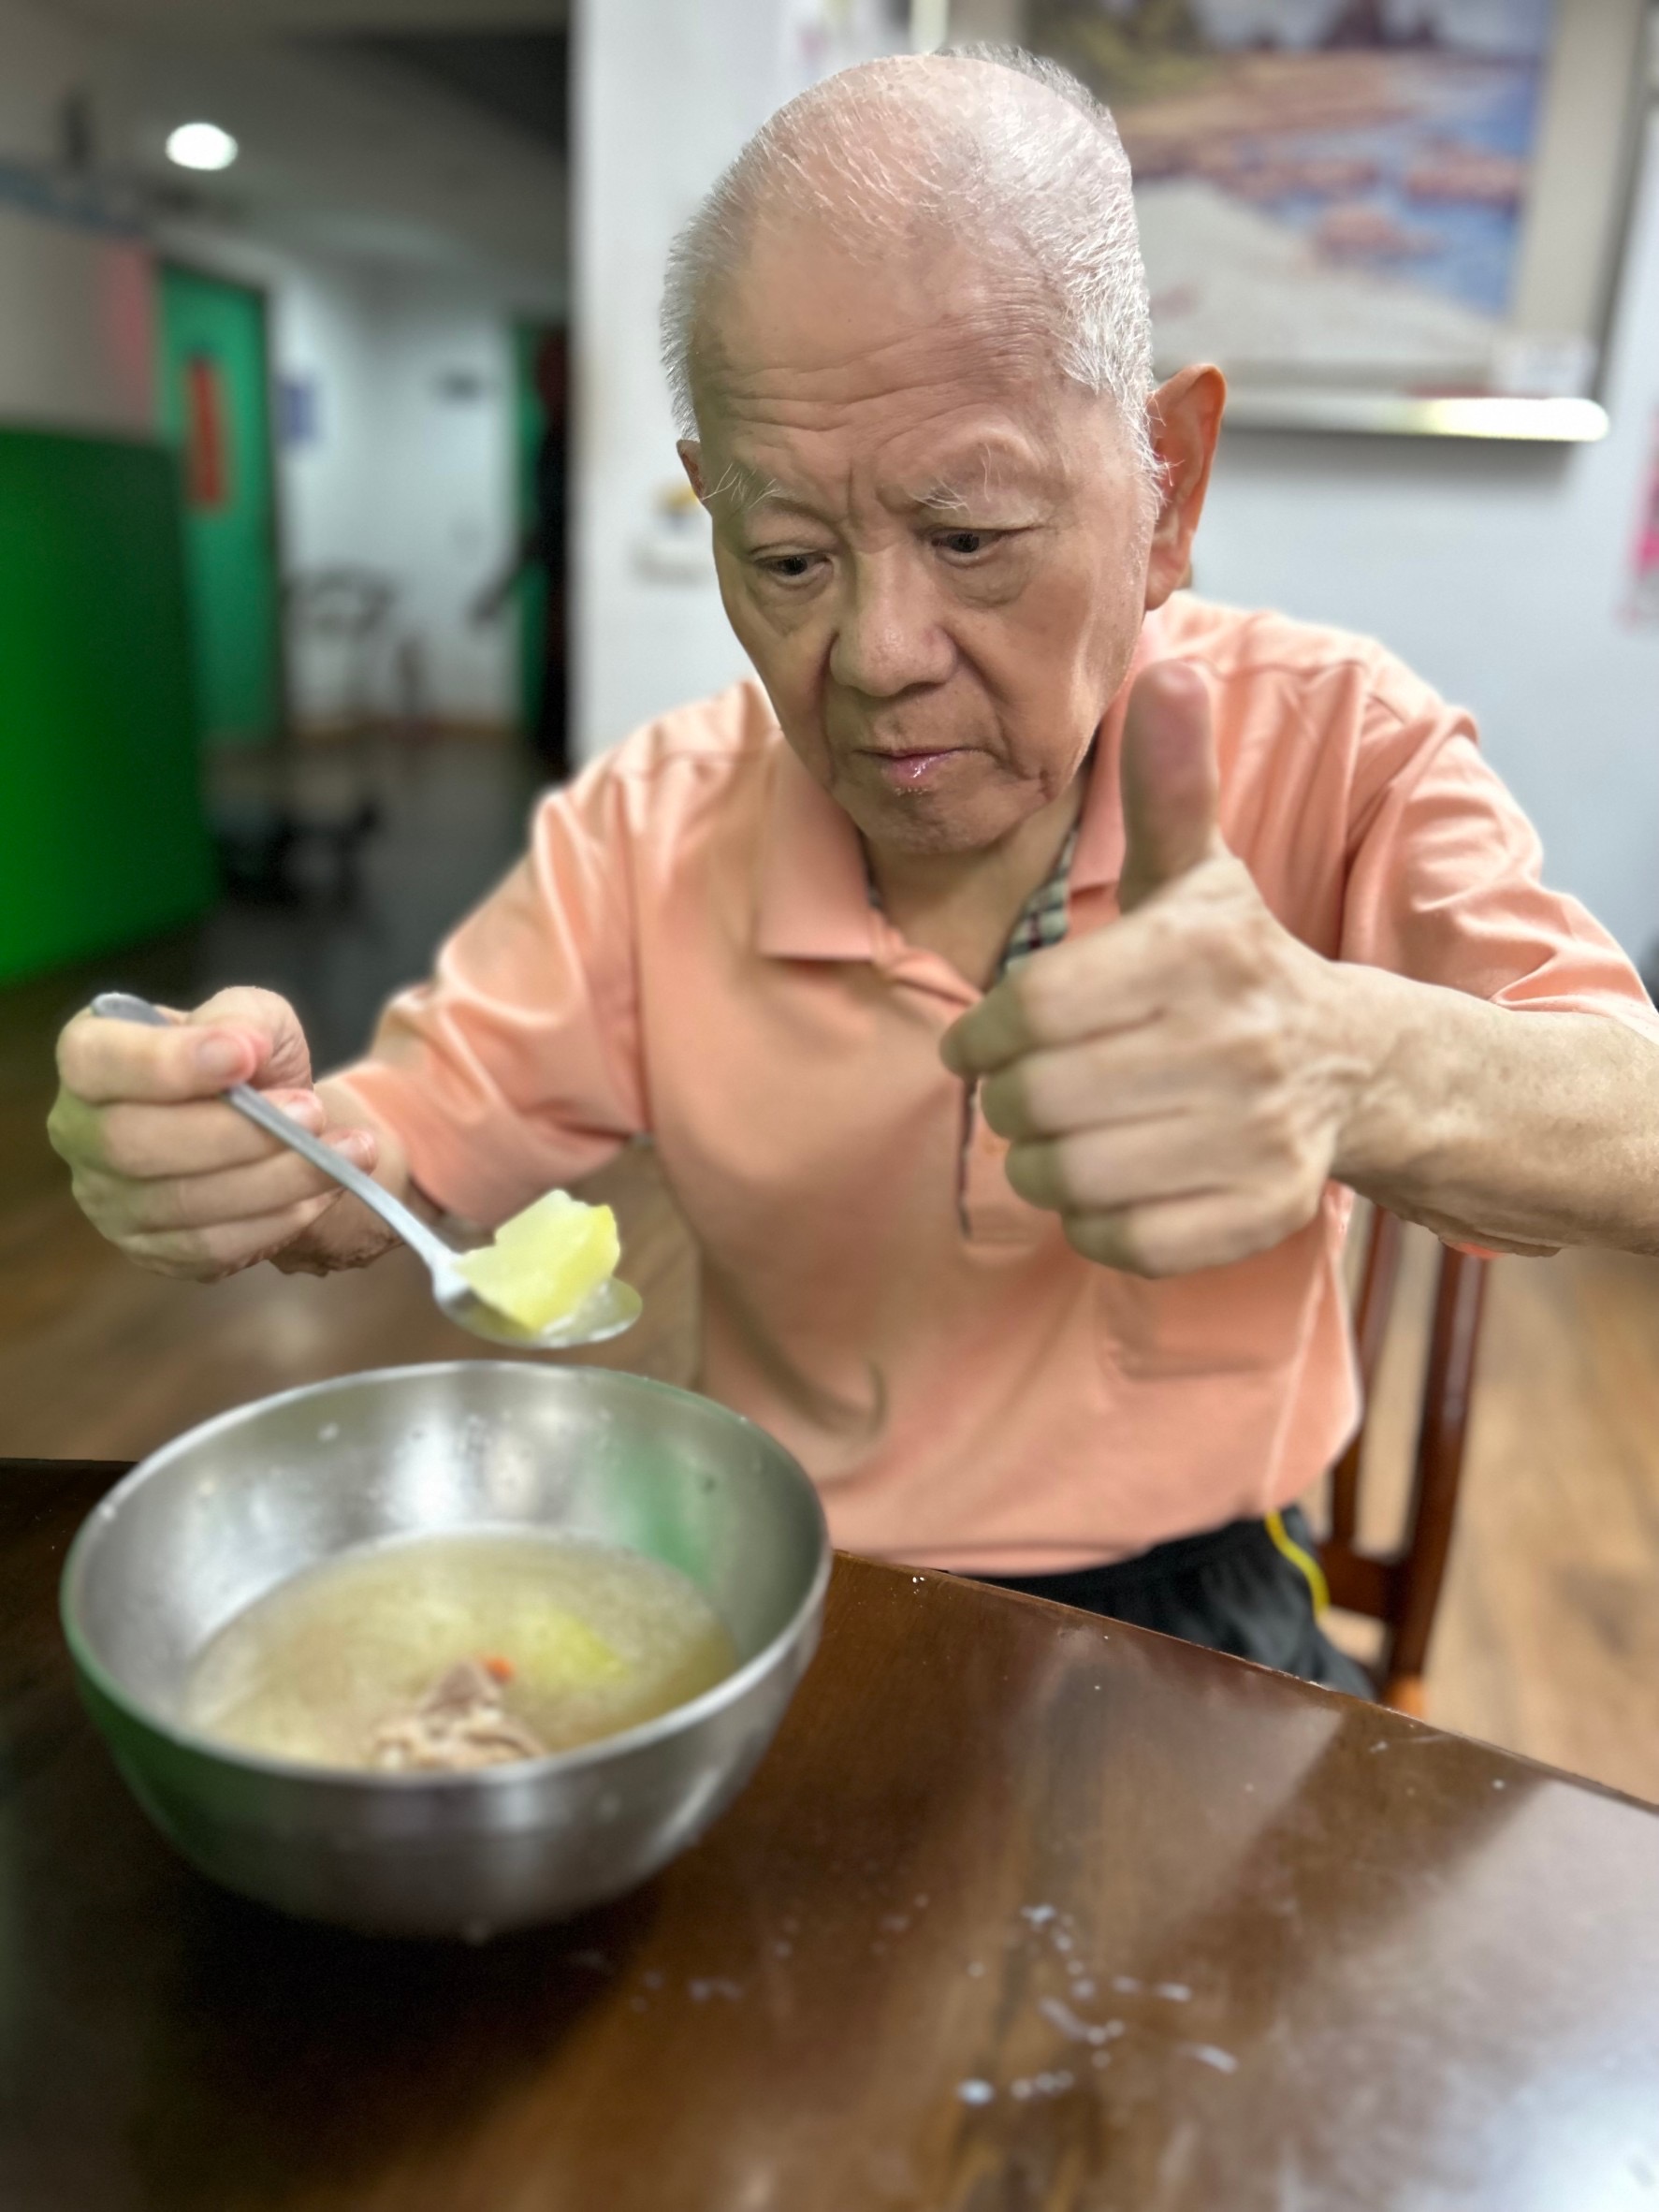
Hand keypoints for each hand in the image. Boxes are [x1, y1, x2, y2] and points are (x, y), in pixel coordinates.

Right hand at [49, 987, 379, 1280]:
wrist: (274, 1126)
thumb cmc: (248, 1062)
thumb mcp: (252, 1018)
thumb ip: (242, 1018)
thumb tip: (243, 1044)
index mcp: (89, 1059)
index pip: (95, 1062)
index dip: (165, 1064)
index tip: (243, 1056)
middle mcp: (80, 1133)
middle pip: (134, 1144)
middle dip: (235, 1133)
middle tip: (312, 1112)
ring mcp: (109, 1201)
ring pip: (182, 1204)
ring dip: (276, 1179)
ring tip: (349, 1152)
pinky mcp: (151, 1250)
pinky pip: (211, 1248)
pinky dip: (276, 1221)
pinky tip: (323, 1191)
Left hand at [942, 664, 1366, 1276]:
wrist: (1358, 1066)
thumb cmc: (1235, 963)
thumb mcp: (1198, 872)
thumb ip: (1166, 782)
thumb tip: (1169, 667)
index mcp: (1197, 953)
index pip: (1028, 1010)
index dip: (982, 1032)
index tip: (980, 1038)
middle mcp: (1233, 1044)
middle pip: (1035, 1100)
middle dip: (1010, 1101)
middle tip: (1026, 1090)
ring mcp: (1252, 1136)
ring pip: (1065, 1178)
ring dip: (1043, 1163)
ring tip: (1066, 1133)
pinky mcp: (1257, 1214)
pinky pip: (1115, 1240)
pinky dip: (1093, 1221)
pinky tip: (1114, 1180)